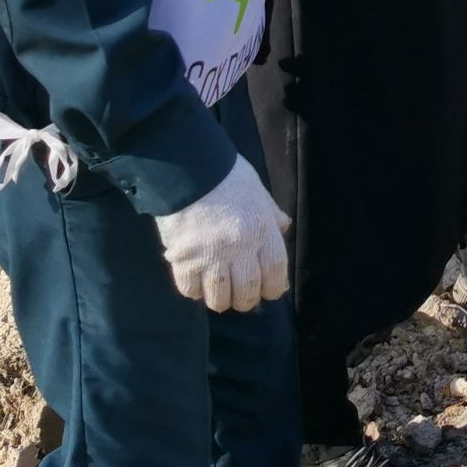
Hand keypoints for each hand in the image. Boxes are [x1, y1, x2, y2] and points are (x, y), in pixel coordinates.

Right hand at [154, 156, 290, 312]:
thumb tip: (283, 229)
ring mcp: (209, 255)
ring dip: (220, 300)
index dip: (274, 288)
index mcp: (261, 230)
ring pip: (219, 298)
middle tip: (241, 296)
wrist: (187, 166)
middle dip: (246, 300)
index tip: (268, 291)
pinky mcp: (183, 258)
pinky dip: (194, 291)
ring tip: (218, 293)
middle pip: (247, 292)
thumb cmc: (227, 175)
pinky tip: (195, 281)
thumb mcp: (257, 191)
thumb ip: (271, 213)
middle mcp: (239, 248)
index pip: (275, 274)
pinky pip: (190, 289)